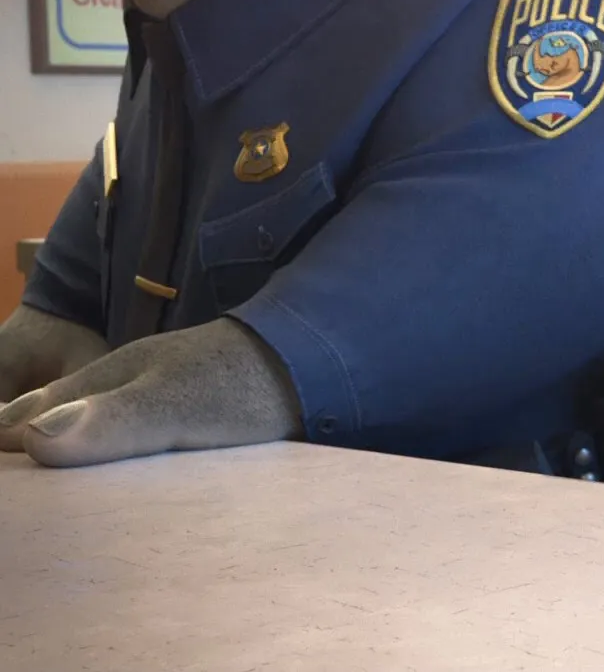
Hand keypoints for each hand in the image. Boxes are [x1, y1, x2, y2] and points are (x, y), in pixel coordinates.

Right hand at [0, 318, 302, 466]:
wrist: (317, 362)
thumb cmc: (245, 382)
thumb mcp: (177, 402)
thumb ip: (112, 420)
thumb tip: (31, 440)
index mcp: (101, 382)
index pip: (25, 419)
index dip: (7, 445)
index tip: (7, 488)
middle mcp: (116, 389)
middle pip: (48, 422)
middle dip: (23, 449)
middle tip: (19, 495)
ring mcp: (150, 403)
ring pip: (86, 431)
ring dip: (62, 456)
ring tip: (47, 496)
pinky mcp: (184, 421)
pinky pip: (127, 443)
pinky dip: (106, 462)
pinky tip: (110, 487)